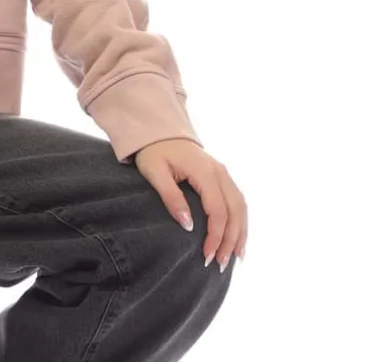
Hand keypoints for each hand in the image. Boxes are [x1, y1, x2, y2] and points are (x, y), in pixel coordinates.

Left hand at [134, 139, 246, 272]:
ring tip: (235, 258)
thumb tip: (188, 225)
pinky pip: (238, 202)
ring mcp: (224, 174)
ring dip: (240, 234)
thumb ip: (171, 196)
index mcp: (204, 171)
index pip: (217, 210)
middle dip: (230, 241)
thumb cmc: (154, 152)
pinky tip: (238, 239)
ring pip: (241, 208)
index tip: (207, 256)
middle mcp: (220, 172)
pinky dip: (240, 222)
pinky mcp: (223, 177)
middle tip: (221, 265)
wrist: (160, 131)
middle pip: (234, 212)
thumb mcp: (155, 172)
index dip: (215, 236)